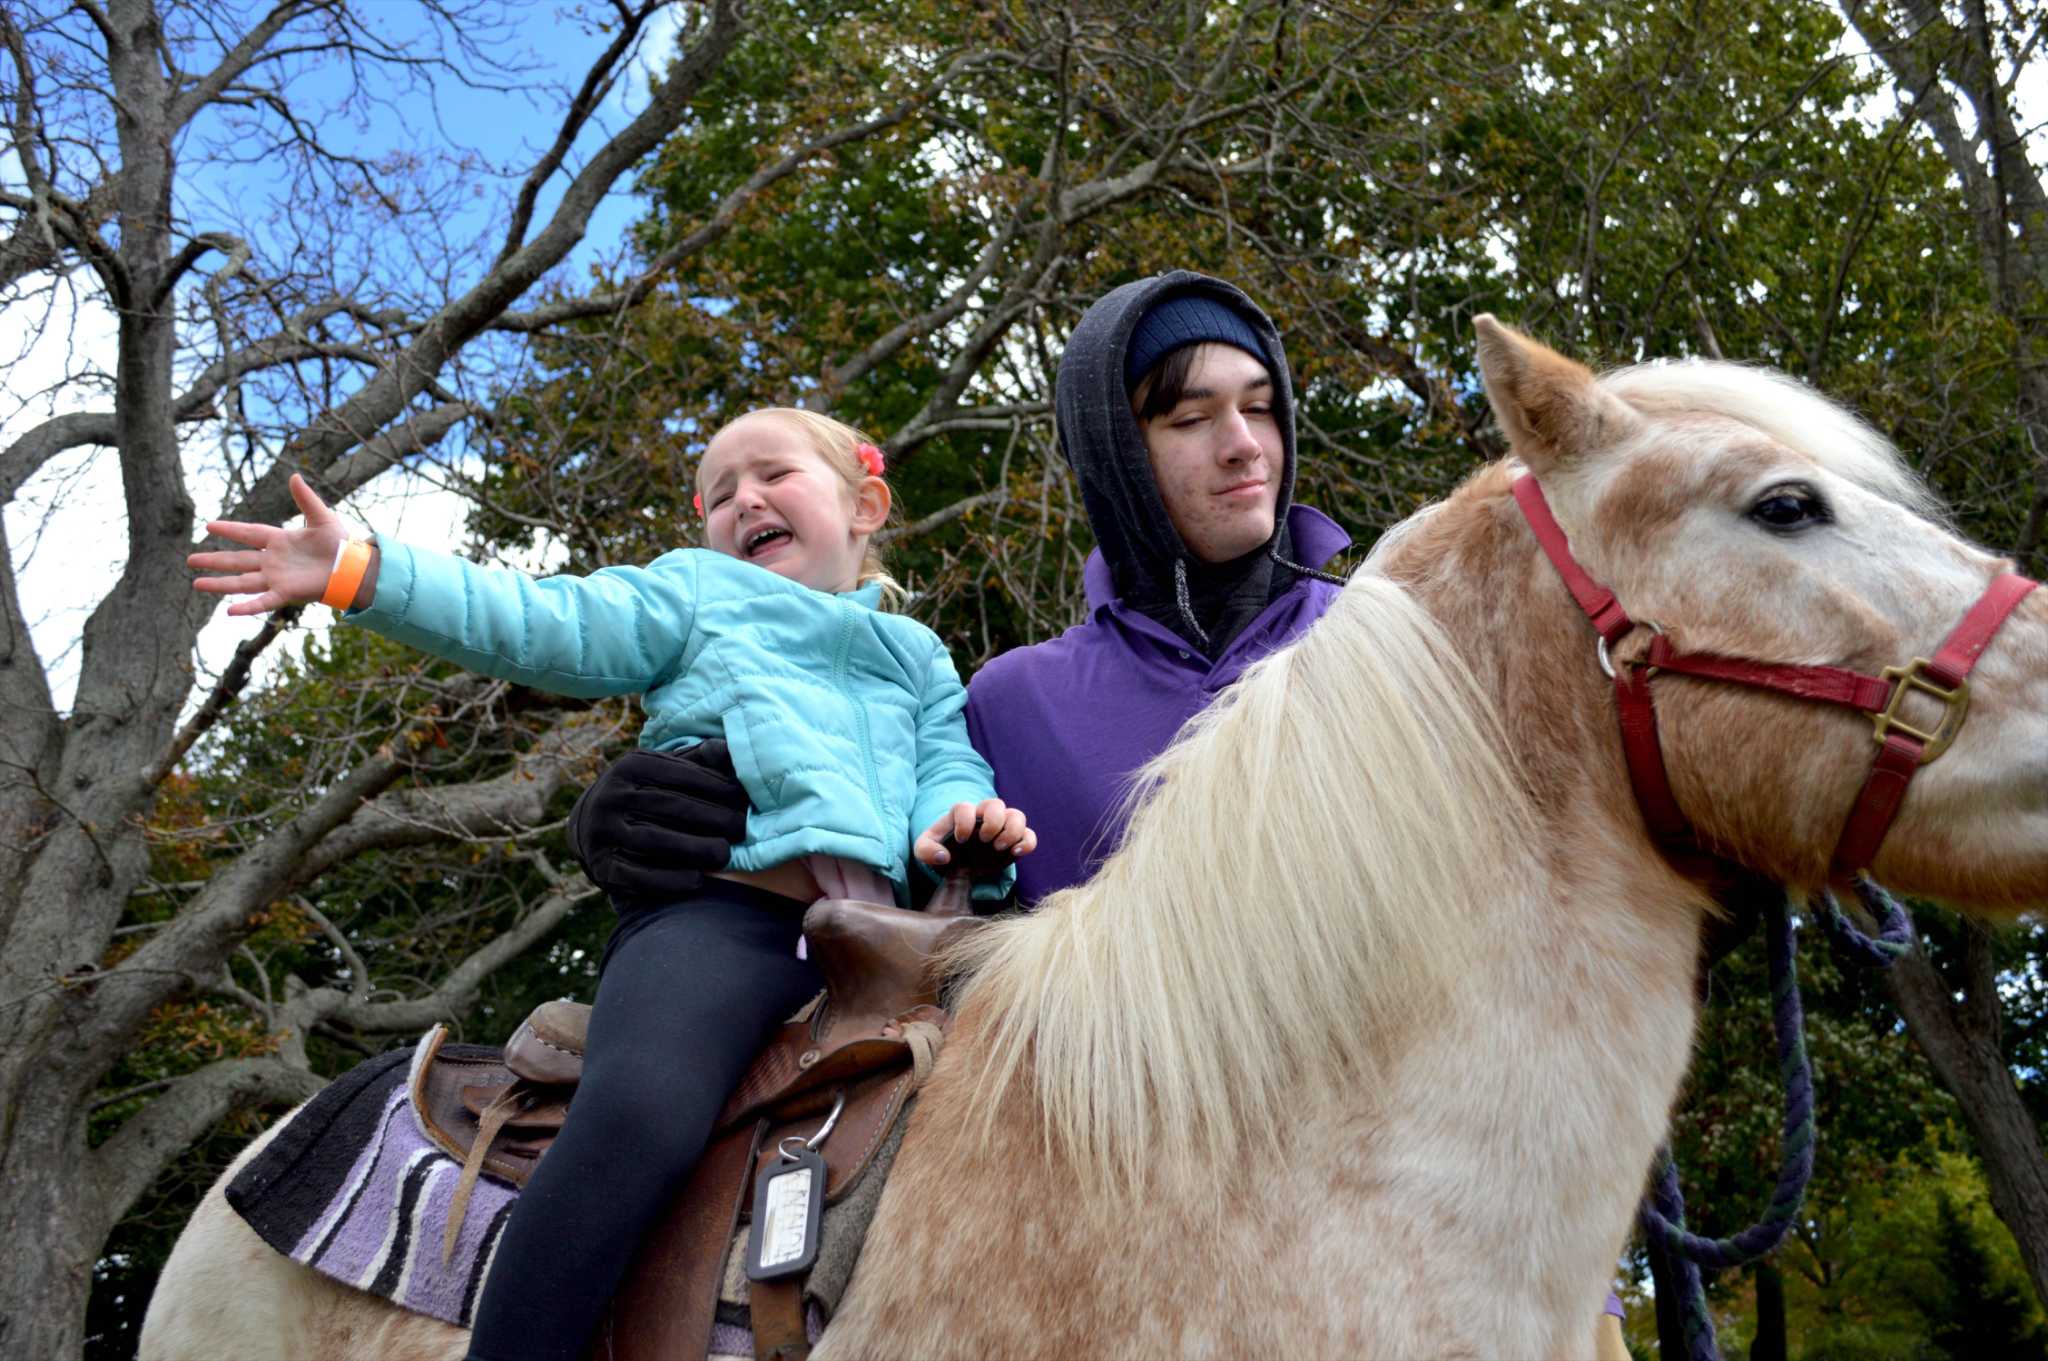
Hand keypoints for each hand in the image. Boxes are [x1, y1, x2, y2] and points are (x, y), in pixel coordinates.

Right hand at [188, 474, 355, 614]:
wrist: (355, 568)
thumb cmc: (340, 544)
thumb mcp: (321, 517)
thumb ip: (305, 499)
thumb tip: (294, 476)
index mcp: (280, 540)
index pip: (248, 533)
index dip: (230, 529)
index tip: (209, 525)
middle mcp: (273, 561)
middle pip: (237, 560)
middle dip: (214, 560)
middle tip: (190, 559)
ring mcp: (277, 578)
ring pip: (242, 581)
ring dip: (220, 583)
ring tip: (195, 583)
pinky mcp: (287, 593)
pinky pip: (263, 601)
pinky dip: (247, 607)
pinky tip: (229, 611)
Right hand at [568, 743, 751, 906]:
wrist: (592, 823)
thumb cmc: (648, 793)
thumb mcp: (667, 769)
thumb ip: (700, 760)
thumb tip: (730, 751)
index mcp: (632, 765)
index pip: (680, 774)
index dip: (716, 787)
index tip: (744, 801)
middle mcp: (612, 795)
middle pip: (668, 806)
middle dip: (711, 818)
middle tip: (741, 830)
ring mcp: (602, 830)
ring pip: (651, 840)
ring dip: (692, 848)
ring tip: (723, 854)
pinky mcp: (599, 865)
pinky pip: (634, 875)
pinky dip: (667, 880)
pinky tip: (697, 880)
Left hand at [914, 797, 1035, 868]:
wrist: (957, 860)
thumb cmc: (941, 849)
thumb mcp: (924, 850)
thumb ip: (926, 851)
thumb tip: (944, 856)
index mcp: (961, 814)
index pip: (965, 807)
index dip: (965, 821)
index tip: (961, 840)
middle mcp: (984, 815)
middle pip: (995, 804)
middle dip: (992, 822)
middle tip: (985, 841)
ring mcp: (1002, 826)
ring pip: (1017, 815)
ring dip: (1011, 830)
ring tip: (1000, 847)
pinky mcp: (1014, 841)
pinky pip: (1029, 835)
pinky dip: (1027, 842)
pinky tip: (1016, 853)